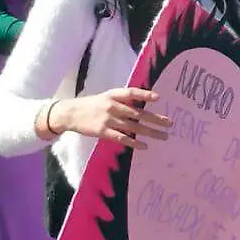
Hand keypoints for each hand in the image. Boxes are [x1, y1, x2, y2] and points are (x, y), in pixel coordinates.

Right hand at [44, 88, 171, 149]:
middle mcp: (112, 106)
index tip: (158, 98)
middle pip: (138, 113)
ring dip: (150, 132)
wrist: (70, 114)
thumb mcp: (104, 97)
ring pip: (133, 127)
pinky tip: (144, 146)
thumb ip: (121, 101)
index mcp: (112, 95)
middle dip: (155, 119)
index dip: (144, 95)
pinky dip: (134, 142)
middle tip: (169, 123)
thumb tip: (140, 108)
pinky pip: (122, 138)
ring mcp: (108, 119)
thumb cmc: (90, 105)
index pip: (130, 93)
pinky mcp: (103, 131)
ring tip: (163, 136)